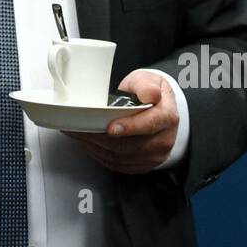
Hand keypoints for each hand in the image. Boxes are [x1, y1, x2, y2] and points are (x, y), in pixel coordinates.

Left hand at [62, 70, 177, 174]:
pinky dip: (99, 155)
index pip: (149, 125)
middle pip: (129, 145)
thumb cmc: (147, 93)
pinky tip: (89, 143)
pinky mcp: (142, 166)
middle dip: (101, 137)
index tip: (111, 128)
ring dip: (96, 147)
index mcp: (167, 117)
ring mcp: (154, 156)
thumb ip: (146, 85)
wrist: (157, 109)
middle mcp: (163, 140)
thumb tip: (150, 94)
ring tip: (79, 134)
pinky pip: (117, 165)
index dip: (129, 128)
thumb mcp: (148, 80)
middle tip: (80, 128)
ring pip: (120, 157)